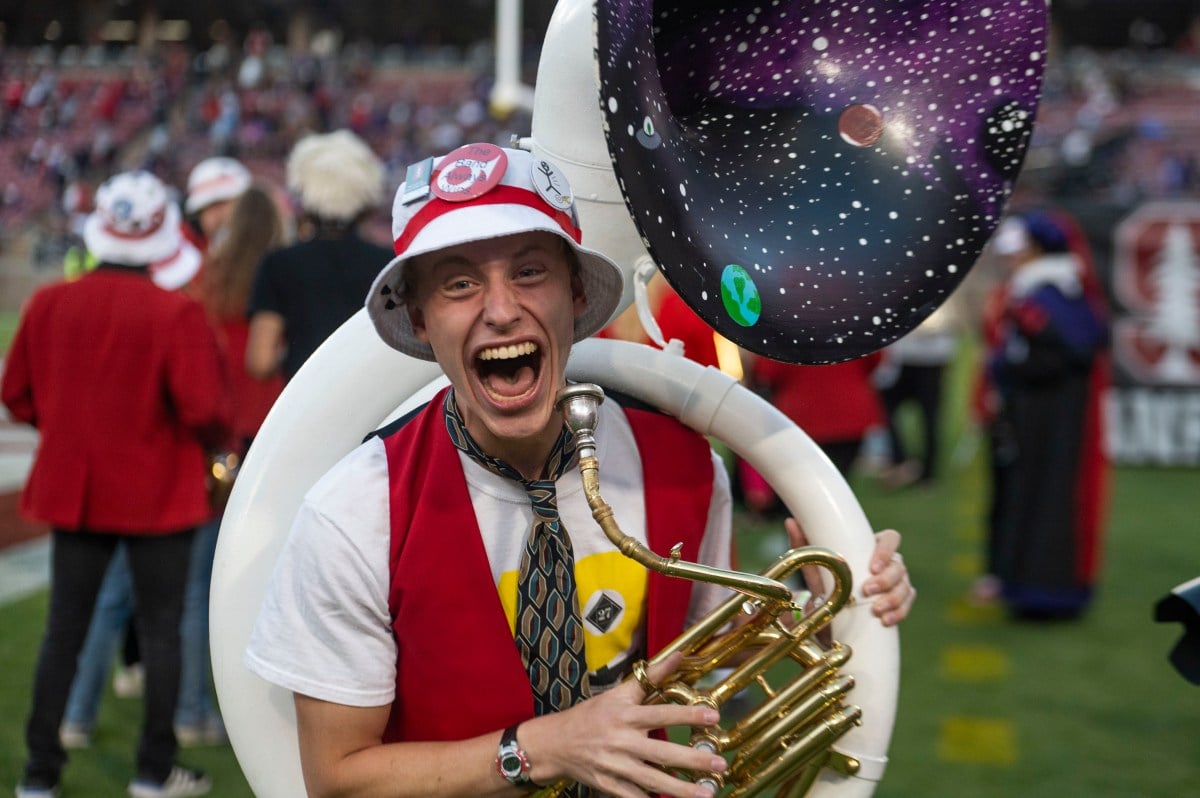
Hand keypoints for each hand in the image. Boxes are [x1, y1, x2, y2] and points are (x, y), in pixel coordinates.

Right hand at [521, 652, 725, 797]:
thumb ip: (651, 676)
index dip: (687, 715)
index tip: (713, 717)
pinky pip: (634, 797)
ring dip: (680, 789)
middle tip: (719, 764)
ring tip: (706, 795)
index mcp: (625, 715)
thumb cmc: (592, 715)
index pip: (661, 714)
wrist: (555, 743)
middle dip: (692, 760)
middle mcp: (622, 740)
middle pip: (662, 753)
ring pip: (652, 780)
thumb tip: (678, 655)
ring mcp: (615, 765)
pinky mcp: (609, 785)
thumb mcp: (619, 692)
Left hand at [784, 520, 915, 626]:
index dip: (886, 551)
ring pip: (905, 587)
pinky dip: (898, 613)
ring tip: (876, 611)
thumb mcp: (815, 564)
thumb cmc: (826, 579)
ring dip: (893, 599)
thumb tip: (790, 521)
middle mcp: (890, 562)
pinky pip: (906, 605)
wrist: (831, 609)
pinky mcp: (900, 601)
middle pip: (899, 566)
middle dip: (885, 580)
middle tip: (866, 591)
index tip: (872, 566)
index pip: (891, 538)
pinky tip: (886, 620)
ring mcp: (898, 581)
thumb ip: (804, 542)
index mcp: (873, 546)